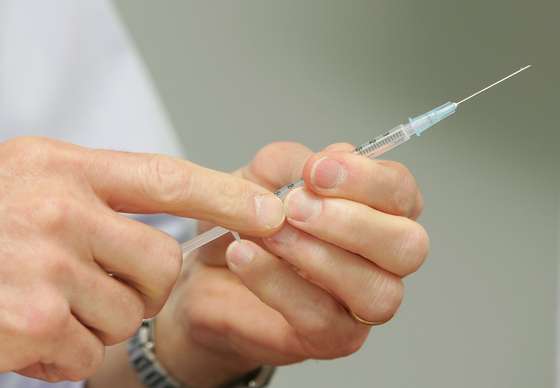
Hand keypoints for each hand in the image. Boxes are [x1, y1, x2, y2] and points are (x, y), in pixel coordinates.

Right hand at [0, 137, 283, 381]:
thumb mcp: (35, 180)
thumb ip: (104, 195)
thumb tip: (189, 219)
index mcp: (64, 167)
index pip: (168, 178)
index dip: (227, 196)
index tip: (273, 211)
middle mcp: (57, 209)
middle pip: (161, 264)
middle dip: (140, 283)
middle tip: (92, 277)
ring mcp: (44, 265)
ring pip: (130, 313)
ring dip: (99, 317)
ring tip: (47, 296)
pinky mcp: (30, 322)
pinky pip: (93, 350)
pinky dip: (68, 350)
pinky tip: (27, 327)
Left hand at [154, 142, 428, 387]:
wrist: (207, 275)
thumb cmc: (246, 223)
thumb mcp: (259, 177)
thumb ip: (292, 163)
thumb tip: (328, 159)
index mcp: (377, 211)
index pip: (401, 192)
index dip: (367, 179)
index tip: (316, 171)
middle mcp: (381, 260)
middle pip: (408, 246)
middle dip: (352, 222)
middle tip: (295, 206)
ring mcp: (360, 304)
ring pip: (376, 291)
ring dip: (318, 256)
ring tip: (269, 233)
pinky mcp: (331, 338)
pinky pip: (321, 317)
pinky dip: (278, 282)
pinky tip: (244, 255)